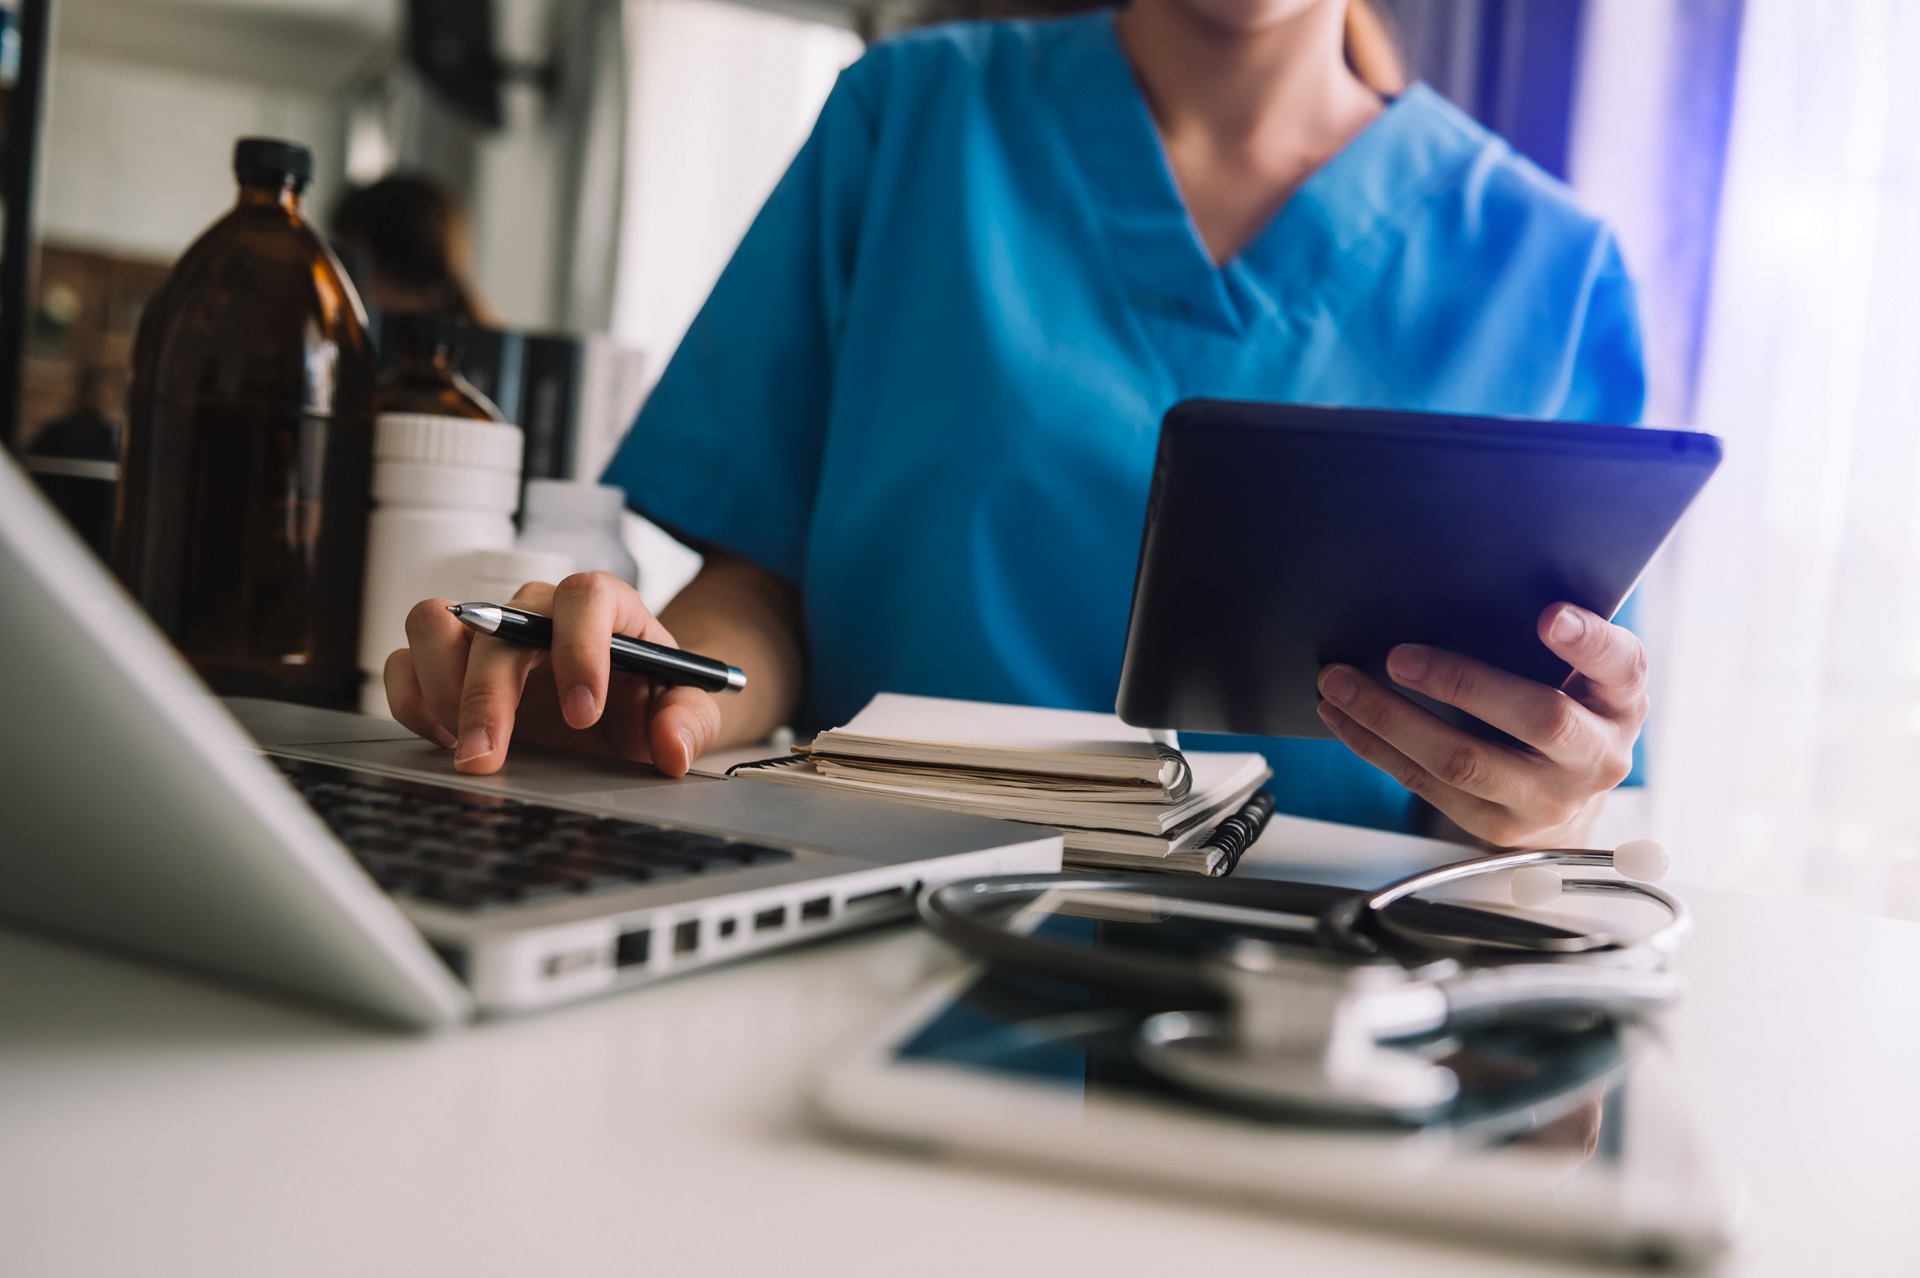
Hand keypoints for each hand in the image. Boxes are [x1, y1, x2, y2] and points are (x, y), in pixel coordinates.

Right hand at [382, 573, 722, 777]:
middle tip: (491, 757)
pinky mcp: (450, 666)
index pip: (585, 596)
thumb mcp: (685, 709)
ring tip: (463, 745)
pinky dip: (411, 700)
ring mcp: (488, 635)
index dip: (579, 648)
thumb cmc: (649, 700)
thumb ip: (689, 720)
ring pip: (434, 621)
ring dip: (438, 685)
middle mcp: (537, 612)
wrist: (622, 716)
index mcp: (604, 608)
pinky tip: (444, 742)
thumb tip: (673, 747)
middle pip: (496, 620)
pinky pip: (405, 662)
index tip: (584, 712)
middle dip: (489, 694)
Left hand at [1314, 603, 1647, 848]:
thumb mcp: (1582, 675)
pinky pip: (1426, 784)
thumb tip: (1468, 585)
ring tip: (1340, 683)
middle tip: (1398, 656)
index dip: (1589, 641)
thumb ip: (1553, 641)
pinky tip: (1343, 716)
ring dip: (1391, 719)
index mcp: (1621, 701)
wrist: (1567, 798)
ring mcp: (1548, 797)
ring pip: (1464, 761)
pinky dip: (1376, 746)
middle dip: (1462, 684)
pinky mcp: (1497, 825)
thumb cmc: (1565, 708)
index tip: (1549, 616)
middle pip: (1539, 719)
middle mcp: (1597, 755)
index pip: (1621, 666)